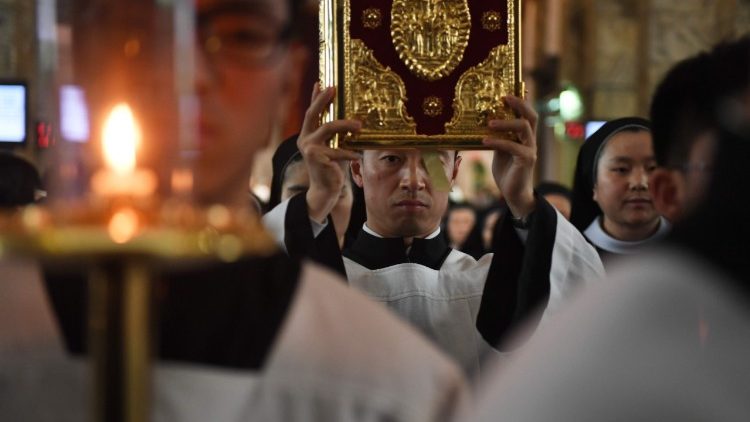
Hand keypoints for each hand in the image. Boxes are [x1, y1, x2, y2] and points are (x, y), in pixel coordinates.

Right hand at [299, 84, 360, 222]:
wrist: (324, 190)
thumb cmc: (330, 167)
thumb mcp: (330, 147)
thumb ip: (333, 135)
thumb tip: (348, 120)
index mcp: (306, 135)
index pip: (311, 112)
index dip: (315, 96)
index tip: (322, 82)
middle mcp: (304, 139)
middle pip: (313, 114)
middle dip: (322, 99)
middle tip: (333, 88)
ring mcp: (309, 148)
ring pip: (328, 128)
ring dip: (345, 124)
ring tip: (359, 125)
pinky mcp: (317, 158)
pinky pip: (338, 150)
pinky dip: (349, 152)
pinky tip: (358, 155)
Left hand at [482, 95, 537, 218]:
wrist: (513, 194)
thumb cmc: (507, 171)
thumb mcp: (500, 151)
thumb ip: (499, 137)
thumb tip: (487, 122)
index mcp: (525, 136)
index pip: (527, 114)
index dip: (521, 101)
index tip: (507, 91)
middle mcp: (531, 140)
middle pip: (531, 115)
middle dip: (519, 103)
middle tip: (503, 97)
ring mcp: (530, 149)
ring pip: (523, 127)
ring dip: (506, 122)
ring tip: (489, 123)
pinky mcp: (526, 160)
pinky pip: (513, 146)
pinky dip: (498, 142)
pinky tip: (485, 141)